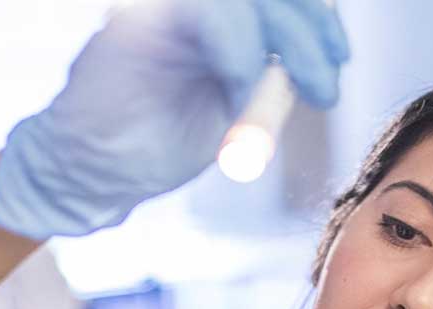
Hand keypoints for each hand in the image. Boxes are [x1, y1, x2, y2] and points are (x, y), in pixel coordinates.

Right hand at [0, 0, 348, 238]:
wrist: (94, 168)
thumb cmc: (159, 139)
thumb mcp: (238, 105)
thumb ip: (273, 75)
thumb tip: (321, 56)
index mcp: (216, 13)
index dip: (319, 19)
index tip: (338, 62)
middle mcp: (191, 2)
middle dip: (312, 33)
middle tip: (326, 91)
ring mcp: (165, 4)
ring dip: (284, 45)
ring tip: (289, 98)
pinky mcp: (142, 15)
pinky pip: (212, 13)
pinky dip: (240, 56)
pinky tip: (240, 95)